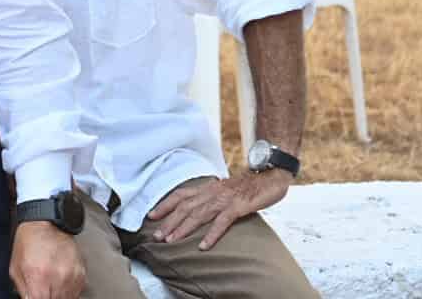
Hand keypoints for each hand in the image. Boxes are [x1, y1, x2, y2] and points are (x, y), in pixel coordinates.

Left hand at [9, 222, 84, 298]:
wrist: (47, 223)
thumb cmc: (29, 242)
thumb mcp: (16, 267)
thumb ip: (23, 289)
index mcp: (38, 276)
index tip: (36, 295)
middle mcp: (57, 278)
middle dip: (47, 296)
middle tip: (43, 288)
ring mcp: (72, 277)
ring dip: (58, 295)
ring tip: (51, 284)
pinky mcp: (81, 274)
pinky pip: (76, 292)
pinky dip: (68, 290)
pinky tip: (60, 280)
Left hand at [146, 170, 290, 248]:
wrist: (270, 174)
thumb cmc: (248, 185)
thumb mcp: (224, 189)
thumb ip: (211, 197)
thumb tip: (198, 207)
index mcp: (207, 188)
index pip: (180, 195)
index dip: (164, 205)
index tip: (151, 216)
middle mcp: (211, 192)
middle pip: (184, 207)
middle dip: (169, 222)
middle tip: (157, 236)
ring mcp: (224, 199)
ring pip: (198, 214)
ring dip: (183, 228)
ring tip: (171, 241)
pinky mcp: (238, 206)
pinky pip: (222, 222)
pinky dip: (211, 234)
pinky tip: (203, 246)